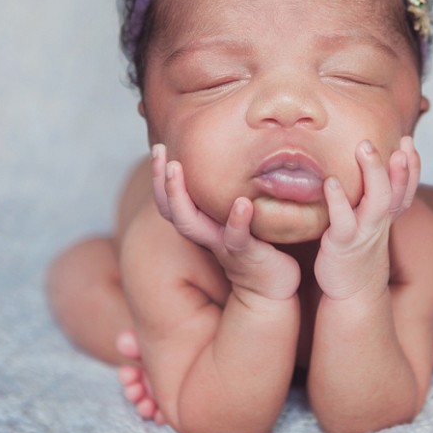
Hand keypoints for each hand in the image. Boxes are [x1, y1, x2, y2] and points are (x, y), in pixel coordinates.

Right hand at [151, 144, 300, 300]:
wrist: (274, 285)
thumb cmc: (261, 246)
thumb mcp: (243, 217)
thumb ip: (233, 194)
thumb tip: (234, 156)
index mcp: (204, 225)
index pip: (171, 203)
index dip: (159, 179)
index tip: (158, 147)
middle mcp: (207, 235)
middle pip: (173, 210)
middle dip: (162, 181)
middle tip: (158, 151)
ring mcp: (223, 244)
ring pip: (191, 224)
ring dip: (179, 196)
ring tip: (175, 168)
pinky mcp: (247, 254)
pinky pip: (236, 238)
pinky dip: (237, 221)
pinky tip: (242, 204)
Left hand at [314, 137, 420, 300]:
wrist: (352, 292)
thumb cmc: (357, 250)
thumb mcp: (372, 223)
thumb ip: (374, 197)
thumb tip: (371, 167)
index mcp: (386, 215)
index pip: (406, 189)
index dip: (412, 168)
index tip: (408, 142)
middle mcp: (379, 221)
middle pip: (395, 190)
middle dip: (399, 165)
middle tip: (400, 139)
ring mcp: (362, 232)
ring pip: (376, 201)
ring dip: (374, 173)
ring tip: (365, 147)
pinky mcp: (341, 243)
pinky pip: (343, 220)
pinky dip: (338, 200)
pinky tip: (330, 181)